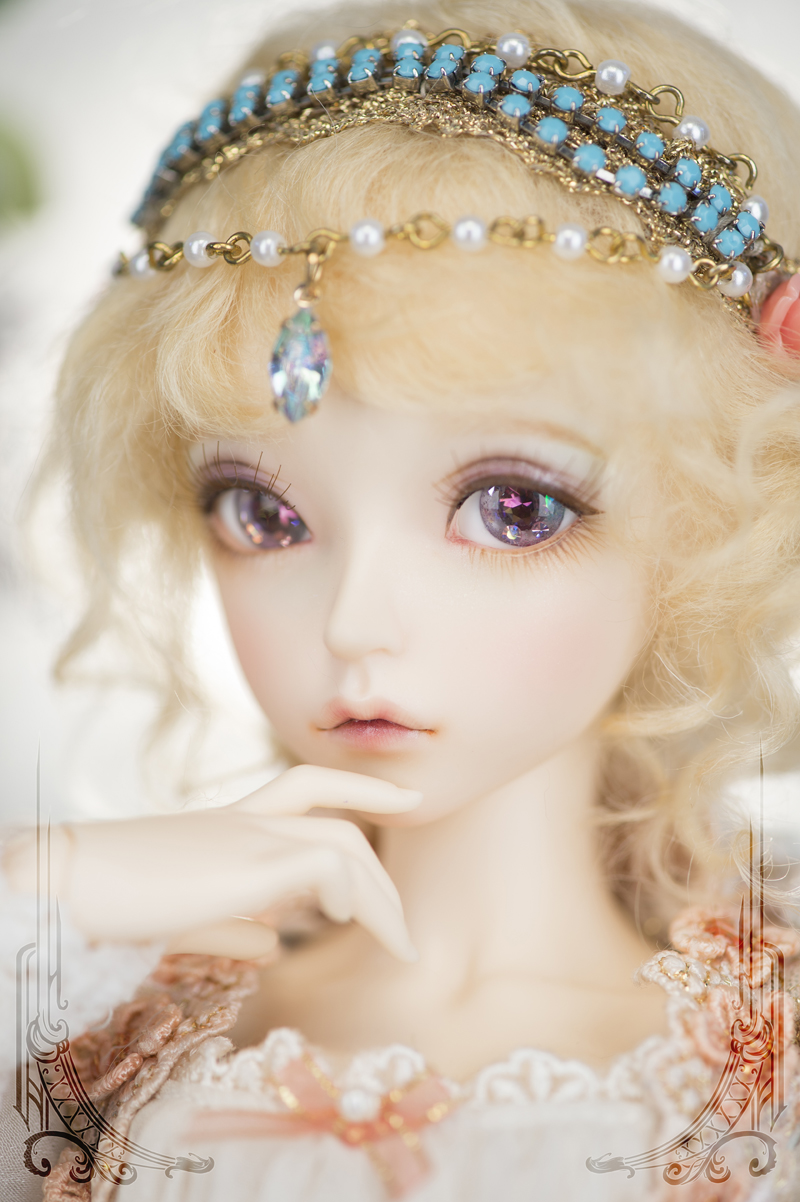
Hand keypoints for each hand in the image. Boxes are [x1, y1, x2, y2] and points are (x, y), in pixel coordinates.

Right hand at [3, 766, 420, 961]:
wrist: (67, 882)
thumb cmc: (114, 899)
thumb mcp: (184, 916)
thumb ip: (230, 928)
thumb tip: (270, 947)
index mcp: (231, 824)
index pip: (309, 786)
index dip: (362, 785)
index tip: (406, 798)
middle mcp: (247, 820)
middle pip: (340, 822)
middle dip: (382, 872)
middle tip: (405, 922)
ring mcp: (249, 837)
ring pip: (344, 846)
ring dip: (379, 900)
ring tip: (397, 943)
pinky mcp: (248, 863)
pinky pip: (325, 863)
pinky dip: (345, 890)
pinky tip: (341, 920)